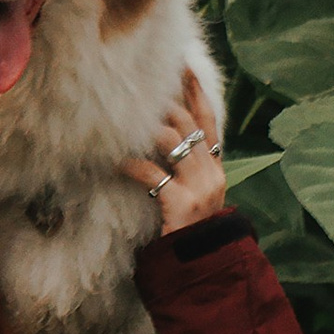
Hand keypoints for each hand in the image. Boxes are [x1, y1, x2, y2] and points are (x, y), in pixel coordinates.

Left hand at [123, 69, 226, 233]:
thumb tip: (162, 136)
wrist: (202, 267)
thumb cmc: (191, 230)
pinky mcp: (182, 205)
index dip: (196, 92)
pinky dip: (133, 165)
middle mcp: (212, 173)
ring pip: (173, 142)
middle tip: (142, 89)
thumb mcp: (196, 193)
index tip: (183, 66)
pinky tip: (117, 162)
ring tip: (125, 121)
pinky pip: (154, 175)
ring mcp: (199, 189)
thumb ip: (187, 167)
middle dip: (165, 103)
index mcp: (216, 168)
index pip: (208, 120)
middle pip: (188, 124)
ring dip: (148, 128)